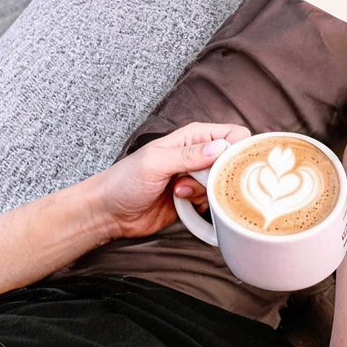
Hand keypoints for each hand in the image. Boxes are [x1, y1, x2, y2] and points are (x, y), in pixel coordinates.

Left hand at [85, 122, 250, 240]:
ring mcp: (198, 178)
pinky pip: (215, 202)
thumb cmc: (124, 180)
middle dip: (220, 175)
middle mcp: (199, 155)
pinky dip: (204, 205)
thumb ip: (189, 155)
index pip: (234, 134)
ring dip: (206, 192)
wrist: (109, 212)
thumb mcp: (156, 162)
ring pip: (225, 184)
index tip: (228, 165)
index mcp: (194, 136)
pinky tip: (182, 202)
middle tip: (196, 180)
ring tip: (179, 191)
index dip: (237, 149)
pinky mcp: (195, 198)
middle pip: (233, 162)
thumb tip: (221, 148)